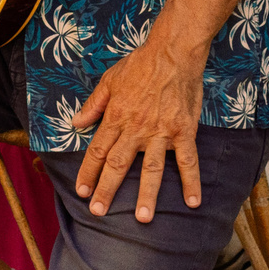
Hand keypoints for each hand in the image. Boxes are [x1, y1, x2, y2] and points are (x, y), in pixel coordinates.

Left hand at [69, 31, 209, 221]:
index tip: (82, 192)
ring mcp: (161, 132)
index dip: (88, 173)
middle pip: (118, 164)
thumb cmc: (140, 64)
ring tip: (142, 217)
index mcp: (116, 117)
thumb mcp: (109, 80)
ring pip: (151, 168)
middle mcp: (136, 129)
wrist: (172, 52)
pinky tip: (192, 201)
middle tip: (99, 211)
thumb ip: (93, 105)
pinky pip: (188, 161)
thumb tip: (76, 123)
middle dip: (107, 190)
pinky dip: (191, 181)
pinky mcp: (183, 131)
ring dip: (146, 194)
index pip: (97, 151)